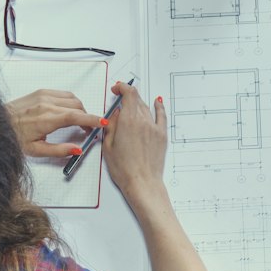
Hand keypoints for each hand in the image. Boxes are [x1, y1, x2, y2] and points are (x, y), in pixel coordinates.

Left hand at [7, 89, 104, 158]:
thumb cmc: (14, 136)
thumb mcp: (36, 150)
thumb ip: (59, 150)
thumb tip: (77, 150)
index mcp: (47, 119)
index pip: (77, 116)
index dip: (92, 119)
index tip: (102, 123)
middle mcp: (46, 104)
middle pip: (77, 106)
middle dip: (87, 116)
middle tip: (87, 129)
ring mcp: (43, 96)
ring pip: (72, 98)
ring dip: (79, 108)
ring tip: (78, 120)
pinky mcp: (40, 92)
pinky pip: (63, 93)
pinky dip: (70, 101)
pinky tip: (67, 110)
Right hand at [102, 82, 166, 201]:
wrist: (142, 182)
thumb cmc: (125, 169)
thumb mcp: (108, 145)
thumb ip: (111, 126)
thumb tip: (114, 115)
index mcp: (128, 122)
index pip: (128, 94)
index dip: (122, 87)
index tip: (117, 89)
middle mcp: (143, 121)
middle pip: (137, 99)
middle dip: (127, 96)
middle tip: (120, 98)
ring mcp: (154, 128)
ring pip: (146, 107)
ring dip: (138, 103)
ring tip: (131, 107)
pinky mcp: (161, 135)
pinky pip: (162, 115)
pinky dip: (159, 106)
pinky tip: (157, 101)